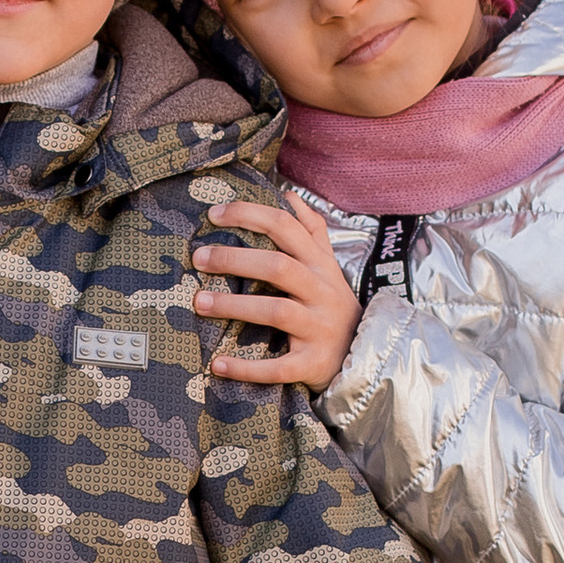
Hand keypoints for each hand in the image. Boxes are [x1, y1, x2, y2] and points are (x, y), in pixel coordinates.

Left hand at [193, 191, 361, 388]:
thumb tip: (289, 195)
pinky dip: (247, 368)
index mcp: (320, 265)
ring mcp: (319, 328)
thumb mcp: (329, 267)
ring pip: (277, 311)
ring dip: (234, 307)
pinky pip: (278, 367)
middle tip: (198, 258)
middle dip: (235, 259)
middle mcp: (322, 292)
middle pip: (279, 266)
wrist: (366, 357)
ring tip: (199, 303)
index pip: (286, 227)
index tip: (214, 215)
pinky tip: (217, 365)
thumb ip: (311, 231)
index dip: (250, 215)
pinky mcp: (313, 363)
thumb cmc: (333, 307)